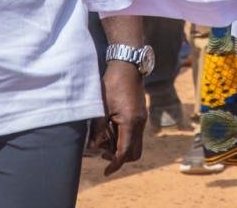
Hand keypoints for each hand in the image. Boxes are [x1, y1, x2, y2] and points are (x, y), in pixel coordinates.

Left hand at [90, 60, 145, 175]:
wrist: (127, 66)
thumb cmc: (112, 84)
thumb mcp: (102, 108)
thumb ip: (98, 130)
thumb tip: (93, 148)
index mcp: (130, 123)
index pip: (125, 152)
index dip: (115, 164)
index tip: (106, 171)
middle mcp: (140, 123)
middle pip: (135, 153)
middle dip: (120, 158)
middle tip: (104, 152)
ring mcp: (142, 118)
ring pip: (136, 144)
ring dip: (122, 147)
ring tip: (105, 139)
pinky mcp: (141, 114)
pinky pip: (136, 134)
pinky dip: (125, 138)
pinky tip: (112, 128)